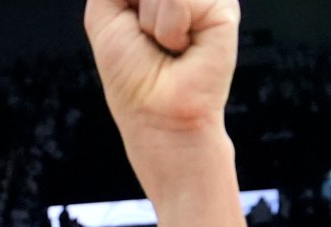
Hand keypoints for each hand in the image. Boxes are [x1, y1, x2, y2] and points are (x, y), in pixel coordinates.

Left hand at [83, 0, 238, 164]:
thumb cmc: (131, 71)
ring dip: (149, 19)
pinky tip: (182, 47)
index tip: (134, 23)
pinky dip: (169, 27)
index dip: (134, 1)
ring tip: (165, 44)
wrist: (155, 112)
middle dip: (136, 4)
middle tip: (146, 35)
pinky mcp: (224, 9)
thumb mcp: (107, 10)